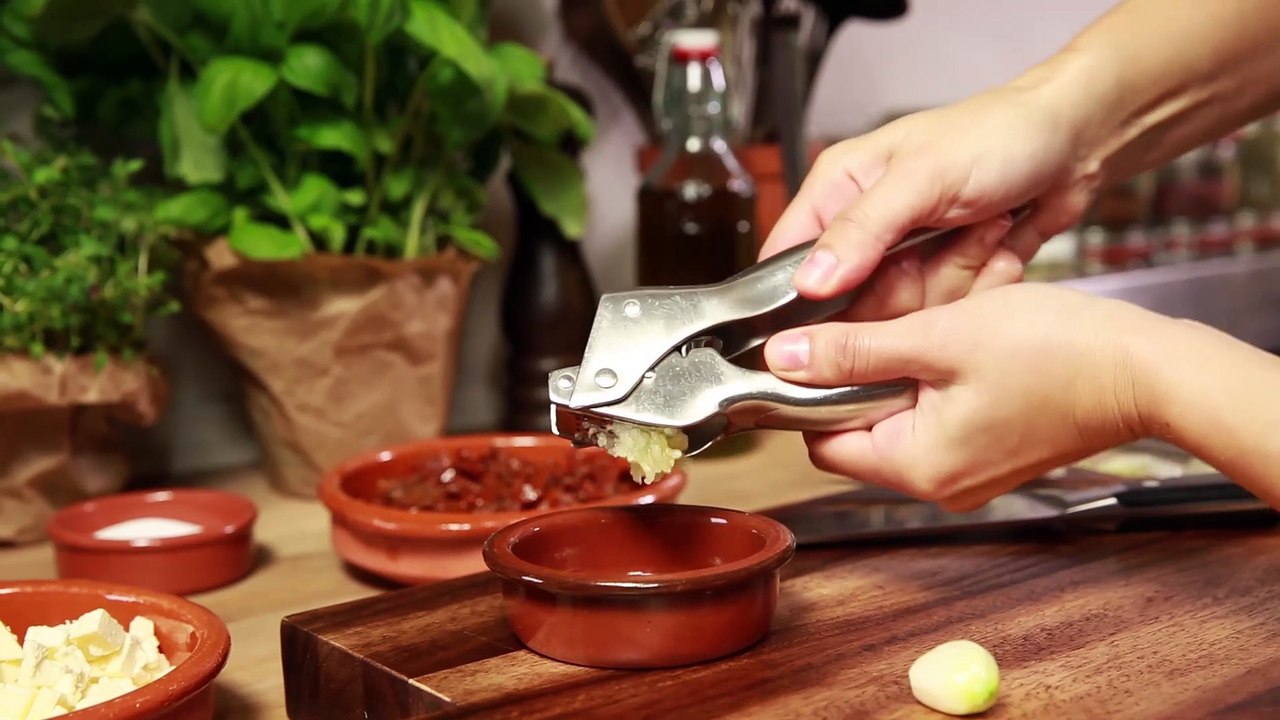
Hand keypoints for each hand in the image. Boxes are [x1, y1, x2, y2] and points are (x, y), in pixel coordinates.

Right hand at [760, 81, 1098, 320]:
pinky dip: (981, 285)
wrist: (1077, 141)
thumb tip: (810, 281)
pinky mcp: (946, 277)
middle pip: (854, 303)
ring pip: (904, 314)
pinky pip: (946, 314)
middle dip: (909, 284)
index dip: (802, 297)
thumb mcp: (923, 177)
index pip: (788, 261)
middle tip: (943, 240)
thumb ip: (862, 230)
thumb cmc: (998, 134)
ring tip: (983, 230)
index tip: (842, 310)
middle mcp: (865, 230)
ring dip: (955, 279)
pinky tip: (999, 246)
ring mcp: (906, 258)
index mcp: (837, 191)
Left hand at [763, 283, 1163, 510]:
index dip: (807, 393)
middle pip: (856, 432)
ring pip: (897, 420)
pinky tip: (953, 344)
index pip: (819, 441)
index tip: (812, 345)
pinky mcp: (992, 455)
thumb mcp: (939, 337)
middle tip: (878, 324)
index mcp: (916, 466)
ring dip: (896, 373)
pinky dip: (931, 383)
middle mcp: (939, 484)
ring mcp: (968, 474)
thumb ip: (853, 349)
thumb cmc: (1059, 352)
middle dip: (855, 377)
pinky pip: (936, 419)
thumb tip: (782, 358)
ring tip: (923, 329)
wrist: (1150, 371)